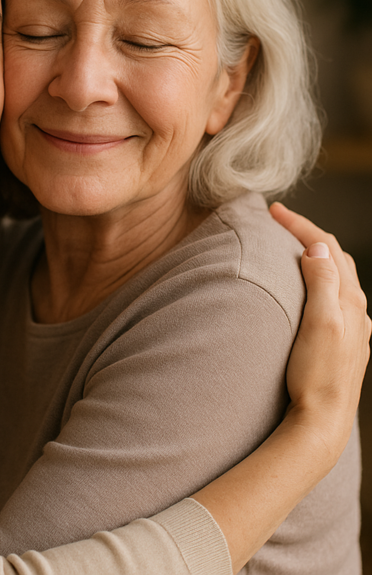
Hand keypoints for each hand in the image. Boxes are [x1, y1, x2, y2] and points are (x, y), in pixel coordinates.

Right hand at [270, 203, 370, 460]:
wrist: (324, 419)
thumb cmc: (317, 374)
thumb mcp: (320, 323)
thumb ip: (322, 282)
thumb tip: (316, 246)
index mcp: (349, 300)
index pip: (326, 247)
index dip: (301, 225)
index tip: (273, 211)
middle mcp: (356, 310)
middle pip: (335, 257)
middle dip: (308, 234)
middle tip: (279, 221)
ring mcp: (352, 326)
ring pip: (337, 276)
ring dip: (315, 254)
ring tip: (290, 246)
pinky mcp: (343, 340)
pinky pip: (334, 295)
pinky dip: (319, 277)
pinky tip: (308, 287)